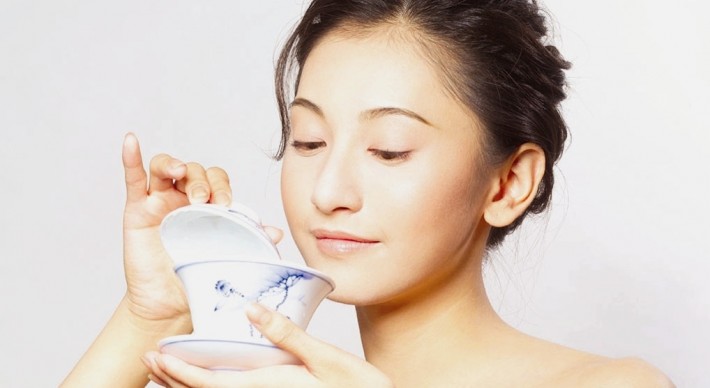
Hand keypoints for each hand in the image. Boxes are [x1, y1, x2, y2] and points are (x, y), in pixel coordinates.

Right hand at [120, 133, 233, 324]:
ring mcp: (159, 202)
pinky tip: (131, 141)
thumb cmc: (200, 281)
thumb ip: (250, 243)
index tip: (228, 204)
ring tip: (181, 173)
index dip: (222, 185)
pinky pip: (133, 179)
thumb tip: (276, 233)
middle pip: (194, 170)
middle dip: (202, 181)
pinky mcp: (136, 210)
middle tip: (206, 201)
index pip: (216, 178)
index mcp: (208, 206)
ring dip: (175, 165)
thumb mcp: (228, 258)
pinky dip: (132, 158)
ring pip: (165, 167)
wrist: (171, 308)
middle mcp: (183, 199)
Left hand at [143, 303, 392, 387]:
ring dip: (188, 385)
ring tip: (165, 370)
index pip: (211, 382)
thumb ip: (286, 335)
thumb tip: (251, 308)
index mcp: (267, 386)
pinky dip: (212, 386)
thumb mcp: (325, 358)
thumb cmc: (356, 386)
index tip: (156, 357)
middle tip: (148, 361)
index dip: (179, 372)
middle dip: (174, 379)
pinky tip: (211, 376)